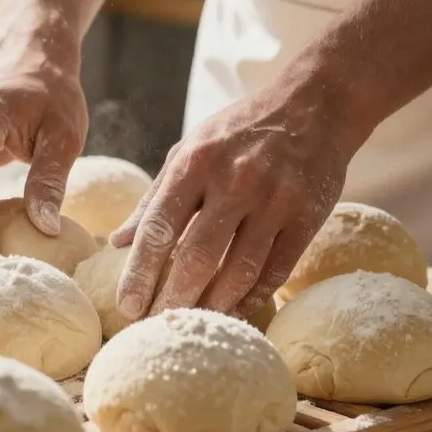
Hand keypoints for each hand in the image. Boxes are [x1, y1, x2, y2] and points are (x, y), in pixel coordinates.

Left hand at [109, 70, 367, 319]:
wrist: (314, 105)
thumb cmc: (239, 131)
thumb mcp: (190, 149)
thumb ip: (155, 197)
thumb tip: (117, 242)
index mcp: (195, 162)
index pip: (159, 227)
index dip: (140, 272)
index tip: (127, 306)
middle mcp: (234, 180)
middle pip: (198, 257)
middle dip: (173, 298)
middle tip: (157, 326)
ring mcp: (275, 200)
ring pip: (240, 271)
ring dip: (213, 305)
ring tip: (193, 324)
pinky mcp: (308, 216)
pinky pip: (277, 270)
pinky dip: (253, 297)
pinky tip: (234, 311)